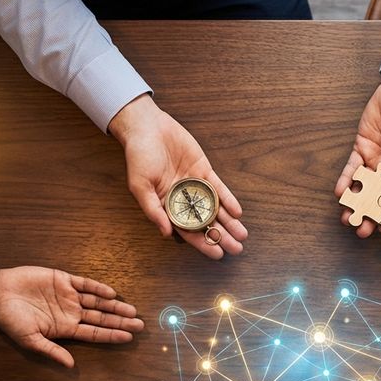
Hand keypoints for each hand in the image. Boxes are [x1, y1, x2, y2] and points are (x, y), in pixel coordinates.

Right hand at [0, 266, 142, 367]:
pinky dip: (97, 287)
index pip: (94, 333)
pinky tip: (111, 293)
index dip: (112, 335)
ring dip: (114, 305)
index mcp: (65, 328)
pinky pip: (84, 283)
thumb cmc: (10, 319)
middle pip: (101, 317)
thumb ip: (51, 351)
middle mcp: (70, 312)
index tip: (129, 338)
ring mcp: (68, 295)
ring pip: (97, 301)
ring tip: (131, 310)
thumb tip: (70, 365)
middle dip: (121, 321)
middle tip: (140, 325)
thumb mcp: (29, 339)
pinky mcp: (62, 279)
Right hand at [109, 95, 246, 259]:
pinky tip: (237, 212)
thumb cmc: (138, 156)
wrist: (146, 126)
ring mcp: (194, 185)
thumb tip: (166, 233)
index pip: (188, 231)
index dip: (203, 243)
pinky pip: (218, 188)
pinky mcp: (203, 170)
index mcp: (167, 207)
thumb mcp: (140, 186)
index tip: (218, 254)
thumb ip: (153, 210)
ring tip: (242, 235)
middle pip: (205, 223)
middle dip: (221, 236)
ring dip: (229, 222)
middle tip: (236, 249)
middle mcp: (182, 199)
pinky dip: (228, 200)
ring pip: (215, 208)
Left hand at [334, 72, 380, 237]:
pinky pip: (352, 170)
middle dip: (370, 215)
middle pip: (379, 198)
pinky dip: (346, 181)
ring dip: (355, 203)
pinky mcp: (361, 150)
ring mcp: (374, 161)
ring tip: (346, 217)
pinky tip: (340, 192)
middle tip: (361, 230)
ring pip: (363, 188)